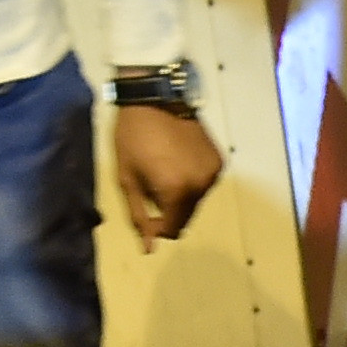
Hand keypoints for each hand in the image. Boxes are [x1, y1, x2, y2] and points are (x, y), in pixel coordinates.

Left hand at [110, 104, 224, 243]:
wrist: (154, 97)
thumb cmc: (132, 137)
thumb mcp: (127, 178)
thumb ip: (139, 216)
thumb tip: (149, 249)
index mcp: (176, 192)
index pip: (172, 229)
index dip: (156, 226)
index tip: (145, 209)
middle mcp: (201, 185)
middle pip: (186, 216)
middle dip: (169, 210)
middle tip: (151, 186)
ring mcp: (213, 172)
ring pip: (196, 200)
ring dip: (181, 195)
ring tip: (164, 170)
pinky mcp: (219, 159)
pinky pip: (204, 182)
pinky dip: (192, 179)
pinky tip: (178, 160)